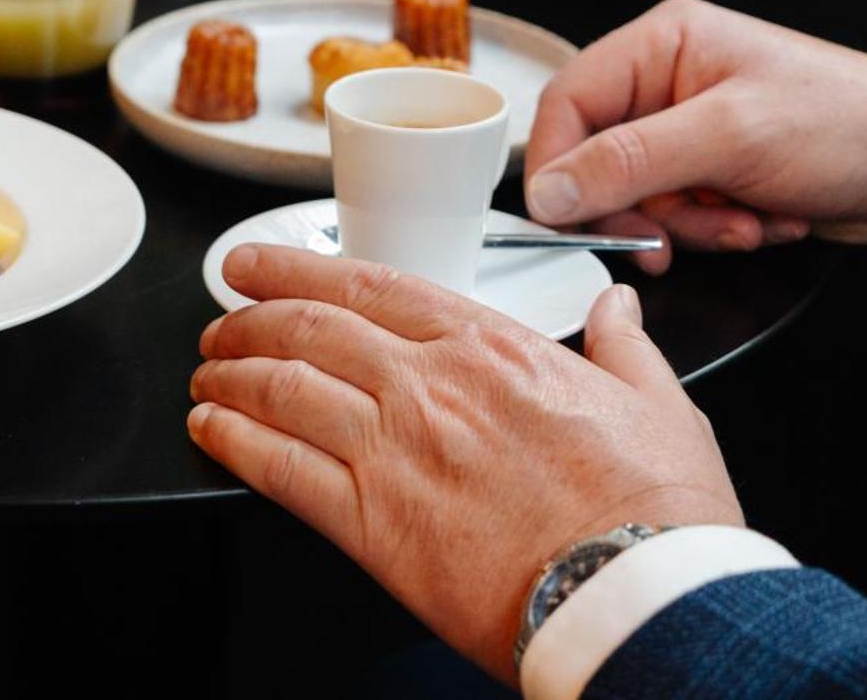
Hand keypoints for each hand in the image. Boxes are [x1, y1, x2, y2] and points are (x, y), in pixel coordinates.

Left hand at [189, 245, 740, 684]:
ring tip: (205, 373)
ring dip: (229, 374)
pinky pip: (279, 468)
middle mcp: (429, 385)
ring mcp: (394, 450)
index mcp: (491, 348)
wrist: (642, 600)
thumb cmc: (656, 514)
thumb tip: (621, 307)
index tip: (259, 265)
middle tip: (220, 319)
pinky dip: (232, 442)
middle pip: (310, 327)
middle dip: (249, 317)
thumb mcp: (660, 406)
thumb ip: (627, 347)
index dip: (298, 267)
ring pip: (282, 387)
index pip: (370, 284)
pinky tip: (209, 431)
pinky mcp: (372, 524)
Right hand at [524, 0, 866, 270]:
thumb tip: (551, 189)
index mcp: (660, 45)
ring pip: (635, 196)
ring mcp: (688, 128)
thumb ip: (628, 163)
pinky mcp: (710, 169)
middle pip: (596, 158)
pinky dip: (711, 229)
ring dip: (685, 224)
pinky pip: (675, 214)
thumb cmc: (848, 123)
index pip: (567, 103)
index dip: (557, 165)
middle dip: (638, 207)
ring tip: (741, 220)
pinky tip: (757, 218)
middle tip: (665, 237)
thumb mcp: (728, 138)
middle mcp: (665, 82)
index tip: (562, 216)